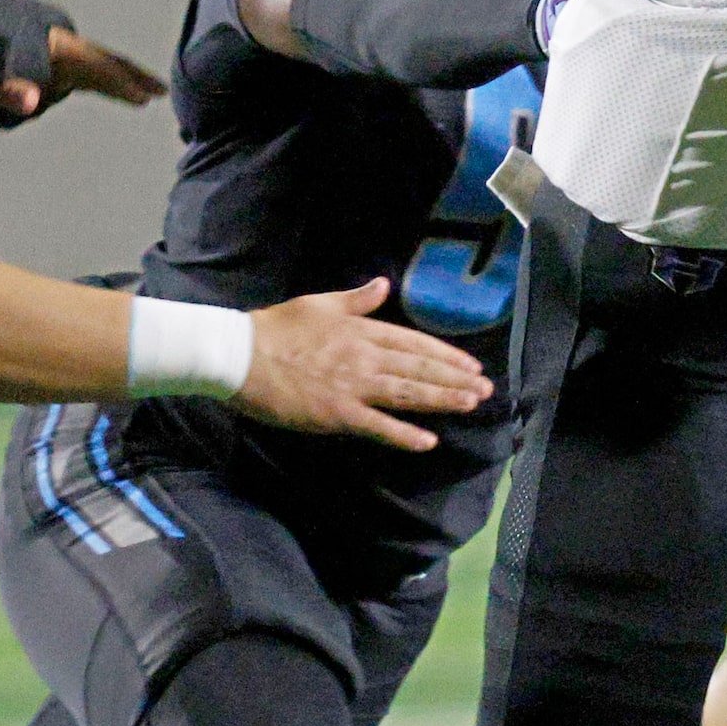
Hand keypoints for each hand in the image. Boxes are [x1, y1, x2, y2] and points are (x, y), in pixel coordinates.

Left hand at [0, 29, 167, 119]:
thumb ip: (9, 92)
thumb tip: (30, 102)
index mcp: (54, 48)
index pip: (96, 68)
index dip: (121, 85)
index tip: (145, 99)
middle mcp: (63, 49)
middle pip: (106, 62)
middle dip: (134, 77)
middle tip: (161, 91)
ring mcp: (59, 55)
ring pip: (97, 67)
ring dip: (120, 79)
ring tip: (144, 94)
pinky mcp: (52, 63)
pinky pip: (84, 72)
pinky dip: (100, 81)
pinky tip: (109, 92)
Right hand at [234, 277, 494, 451]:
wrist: (241, 354)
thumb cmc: (277, 328)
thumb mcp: (320, 303)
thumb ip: (356, 299)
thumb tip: (383, 284)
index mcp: (362, 330)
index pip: (415, 343)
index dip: (446, 355)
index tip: (471, 365)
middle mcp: (365, 357)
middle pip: (419, 369)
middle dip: (455, 379)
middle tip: (485, 389)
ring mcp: (353, 386)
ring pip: (407, 394)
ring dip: (442, 400)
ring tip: (470, 405)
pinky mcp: (337, 414)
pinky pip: (378, 426)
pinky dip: (404, 434)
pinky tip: (428, 441)